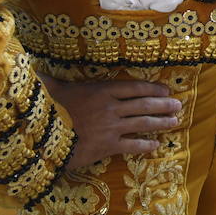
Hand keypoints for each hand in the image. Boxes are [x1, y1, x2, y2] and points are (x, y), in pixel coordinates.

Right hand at [41, 76, 180, 169]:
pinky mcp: (108, 146)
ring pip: (143, 123)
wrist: (43, 139)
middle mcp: (112, 107)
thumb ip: (51, 78)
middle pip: (144, 104)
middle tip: (178, 105)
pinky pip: (132, 145)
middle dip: (163, 104)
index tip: (166, 89)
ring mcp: (112, 127)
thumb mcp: (51, 88)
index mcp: (102, 90)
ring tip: (175, 122)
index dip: (153, 88)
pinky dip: (146, 145)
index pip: (134, 87)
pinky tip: (156, 145)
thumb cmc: (47, 110)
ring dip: (161, 122)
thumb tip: (37, 68)